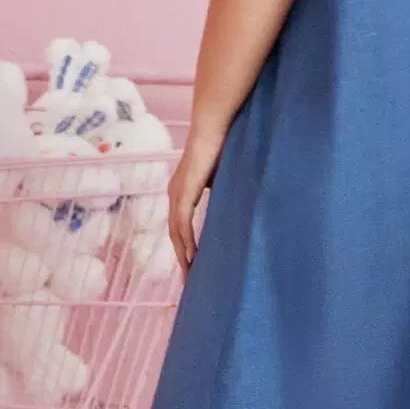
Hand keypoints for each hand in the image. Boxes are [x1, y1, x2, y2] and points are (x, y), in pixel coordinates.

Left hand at [166, 125, 225, 271]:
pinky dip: (186, 242)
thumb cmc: (222, 146)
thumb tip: (235, 208)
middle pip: (175, 234)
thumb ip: (222, 193)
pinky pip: (182, 223)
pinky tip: (192, 257)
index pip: (180, 226)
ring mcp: (177, 193)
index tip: (193, 266)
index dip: (185, 246)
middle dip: (182, 259)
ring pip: (176, 232)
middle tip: (190, 282)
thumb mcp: (222, 177)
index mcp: (182, 191)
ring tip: (191, 275)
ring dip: (183, 255)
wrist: (215, 126)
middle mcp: (175, 193)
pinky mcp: (184, 191)